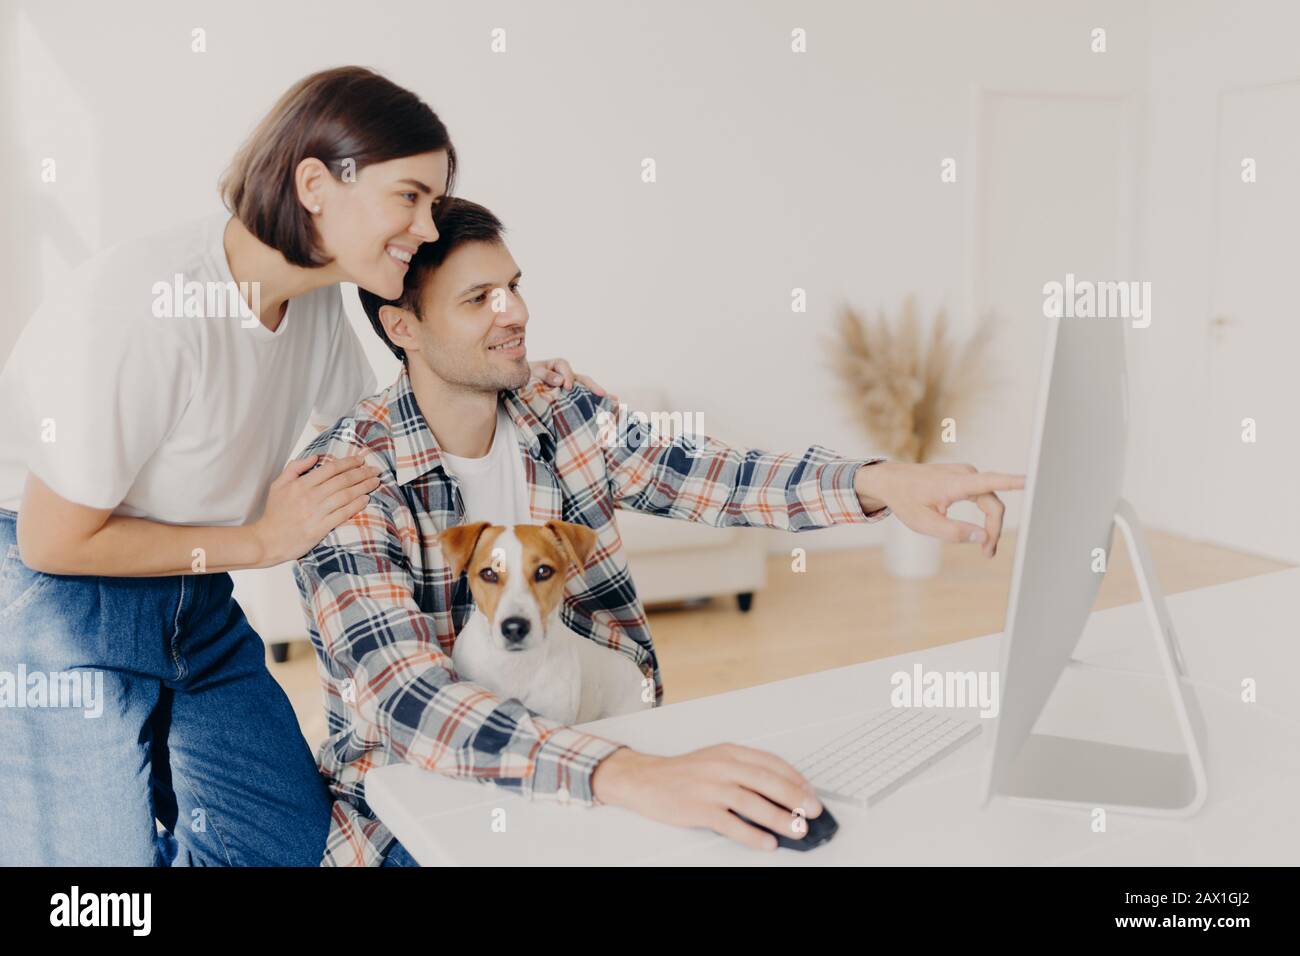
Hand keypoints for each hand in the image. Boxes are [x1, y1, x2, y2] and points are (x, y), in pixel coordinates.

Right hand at [251, 454, 380, 565]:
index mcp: (301, 484)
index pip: (330, 469)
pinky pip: (343, 514)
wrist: (268, 540)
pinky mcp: (321, 528)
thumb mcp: (278, 485)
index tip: (361, 460)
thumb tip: (315, 457)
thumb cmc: (274, 513)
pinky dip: (356, 506)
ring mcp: (316, 512)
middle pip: (342, 481)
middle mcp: (310, 496)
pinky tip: (366, 500)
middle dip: (361, 473)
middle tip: (375, 470)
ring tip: (375, 482)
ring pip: (345, 496)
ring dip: (363, 487)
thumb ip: (295, 468)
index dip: (348, 463)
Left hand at [528, 358, 618, 404]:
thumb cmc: (527, 375)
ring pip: (587, 390)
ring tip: (614, 401)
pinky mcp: (569, 397)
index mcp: (559, 365)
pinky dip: (594, 403)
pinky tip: (607, 409)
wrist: (521, 381)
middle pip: (584, 380)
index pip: (566, 370)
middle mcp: (568, 375)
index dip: (568, 377)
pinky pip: (583, 399)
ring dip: (599, 395)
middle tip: (602, 394)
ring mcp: (571, 387)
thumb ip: (546, 375)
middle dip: (593, 387)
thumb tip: (561, 382)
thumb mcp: (533, 372)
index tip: (567, 387)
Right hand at [591, 744, 823, 850]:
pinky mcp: (698, 808)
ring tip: (798, 830)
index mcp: (729, 752)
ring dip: (779, 817)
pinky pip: (731, 824)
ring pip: (752, 802)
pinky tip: (766, 843)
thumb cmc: (682, 773)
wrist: (643, 779)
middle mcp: (721, 766)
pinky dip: (751, 834)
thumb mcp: (715, 761)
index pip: (770, 762)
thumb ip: (743, 772)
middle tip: (814, 811)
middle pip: (766, 780)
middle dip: (795, 797)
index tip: (810, 792)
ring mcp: (710, 787)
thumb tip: (778, 793)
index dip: (795, 778)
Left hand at [854, 461, 1023, 557]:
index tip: (1034, 480)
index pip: (992, 482)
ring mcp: (966, 474)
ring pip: (989, 502)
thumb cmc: (905, 500)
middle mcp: (965, 474)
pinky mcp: (964, 478)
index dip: (1014, 482)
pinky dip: (984, 515)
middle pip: (993, 504)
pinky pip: (982, 497)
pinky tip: (980, 532)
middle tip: (988, 554)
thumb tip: (982, 537)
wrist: (891, 481)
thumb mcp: (924, 523)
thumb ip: (953, 532)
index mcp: (955, 483)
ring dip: (990, 524)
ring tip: (986, 549)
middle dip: (994, 530)